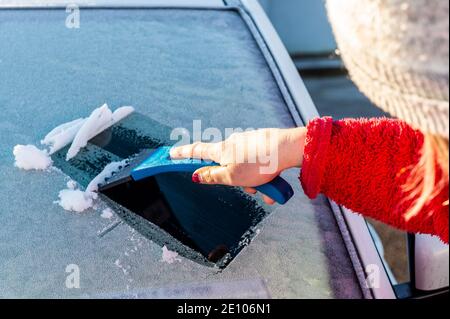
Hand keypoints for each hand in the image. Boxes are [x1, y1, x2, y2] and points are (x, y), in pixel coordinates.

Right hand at [170, 127, 305, 204]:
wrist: (288, 149)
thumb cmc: (259, 163)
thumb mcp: (232, 176)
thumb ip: (212, 177)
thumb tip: (195, 176)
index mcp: (221, 151)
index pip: (196, 152)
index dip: (183, 154)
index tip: (170, 153)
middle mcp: (233, 144)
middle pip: (226, 166)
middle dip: (236, 181)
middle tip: (250, 188)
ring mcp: (249, 143)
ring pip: (245, 169)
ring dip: (254, 182)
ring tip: (266, 188)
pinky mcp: (263, 145)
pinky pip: (259, 165)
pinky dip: (264, 176)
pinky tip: (274, 184)